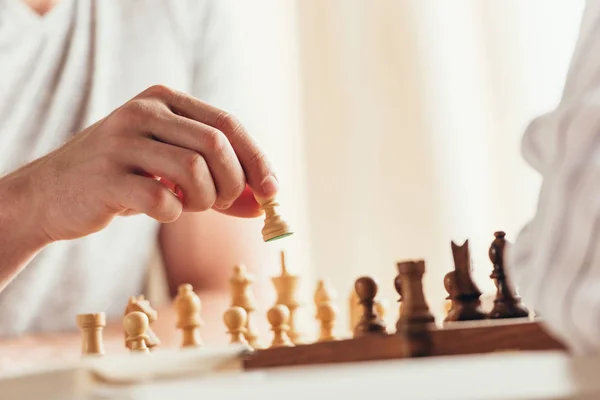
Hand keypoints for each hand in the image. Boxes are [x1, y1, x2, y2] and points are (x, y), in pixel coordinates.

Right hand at [7, 85, 277, 241]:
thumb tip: (266, 205)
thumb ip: (220, 182)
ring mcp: (121, 141)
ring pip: (195, 171)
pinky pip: (163, 200)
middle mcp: (143, 111)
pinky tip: (160, 210)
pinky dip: (173, 213)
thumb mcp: (173, 170)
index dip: (258, 160)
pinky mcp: (106, 177)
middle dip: (233, 184)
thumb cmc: (125, 179)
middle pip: (217, 145)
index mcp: (164, 99)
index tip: (274, 191)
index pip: (228, 124)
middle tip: (223, 204)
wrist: (52, 194)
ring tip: (188, 205)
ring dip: (205, 201)